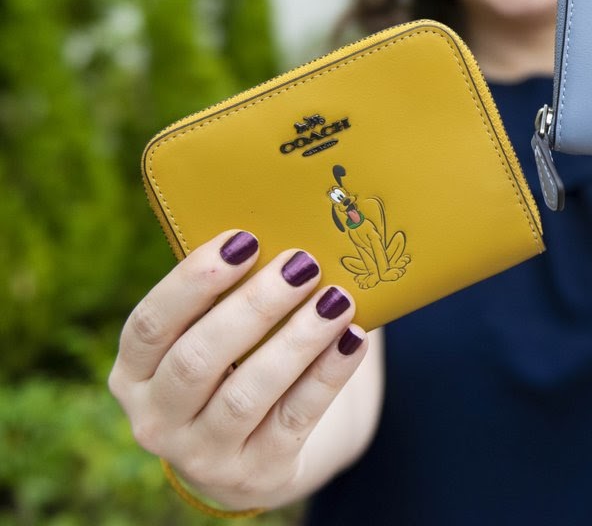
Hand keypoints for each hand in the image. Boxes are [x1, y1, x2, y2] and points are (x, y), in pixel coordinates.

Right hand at [108, 231, 367, 510]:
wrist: (257, 455)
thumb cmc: (236, 367)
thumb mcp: (213, 339)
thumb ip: (228, 295)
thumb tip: (289, 227)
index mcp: (132, 374)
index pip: (149, 324)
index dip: (193, 281)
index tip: (244, 238)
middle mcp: (156, 420)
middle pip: (198, 359)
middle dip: (254, 306)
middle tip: (302, 263)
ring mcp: (203, 454)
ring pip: (247, 393)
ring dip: (297, 340)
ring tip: (337, 299)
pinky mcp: (256, 473)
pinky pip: (295, 419)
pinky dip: (326, 376)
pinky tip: (352, 339)